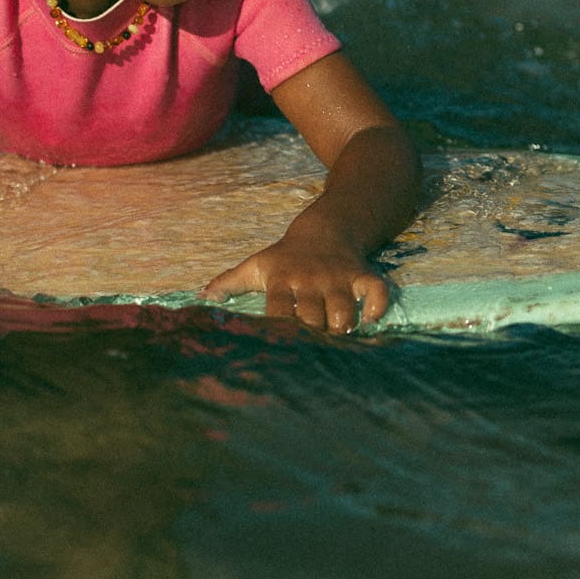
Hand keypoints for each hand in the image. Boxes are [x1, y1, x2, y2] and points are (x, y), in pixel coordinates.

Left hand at [203, 214, 388, 332]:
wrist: (324, 229)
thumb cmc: (285, 256)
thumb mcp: (255, 265)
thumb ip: (229, 282)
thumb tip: (202, 298)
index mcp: (282, 279)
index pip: (278, 310)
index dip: (279, 330)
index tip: (279, 346)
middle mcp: (310, 279)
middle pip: (311, 315)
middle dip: (311, 334)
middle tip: (311, 348)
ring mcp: (337, 277)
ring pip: (343, 309)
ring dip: (341, 327)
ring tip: (336, 336)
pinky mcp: (362, 275)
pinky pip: (376, 292)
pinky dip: (377, 308)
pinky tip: (370, 320)